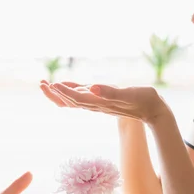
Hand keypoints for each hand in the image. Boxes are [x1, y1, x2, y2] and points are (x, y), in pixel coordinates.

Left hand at [39, 80, 169, 123]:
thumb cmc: (143, 100)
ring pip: (73, 100)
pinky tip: (65, 86)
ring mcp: (98, 103)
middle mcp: (96, 104)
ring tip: (45, 85)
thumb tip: (92, 88)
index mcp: (100, 102)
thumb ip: (110, 91)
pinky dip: (70, 91)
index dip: (63, 92)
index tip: (51, 85)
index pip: (76, 98)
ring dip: (58, 93)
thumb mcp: (128, 93)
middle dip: (54, 93)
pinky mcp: (102, 100)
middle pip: (69, 101)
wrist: (153, 110)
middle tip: (40, 84)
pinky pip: (81, 97)